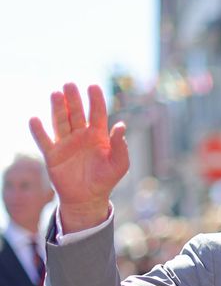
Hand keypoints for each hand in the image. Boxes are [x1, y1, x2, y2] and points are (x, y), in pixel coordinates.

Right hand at [29, 83, 128, 232]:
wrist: (88, 199)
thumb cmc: (105, 180)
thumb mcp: (119, 164)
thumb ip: (121, 146)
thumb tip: (121, 125)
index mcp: (97, 135)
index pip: (97, 113)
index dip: (95, 100)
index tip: (93, 87)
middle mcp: (80, 135)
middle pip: (75, 113)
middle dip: (73, 99)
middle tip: (69, 85)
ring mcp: (65, 143)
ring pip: (60, 122)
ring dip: (57, 108)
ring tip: (56, 94)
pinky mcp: (52, 155)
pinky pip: (44, 141)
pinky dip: (38, 131)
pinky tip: (35, 120)